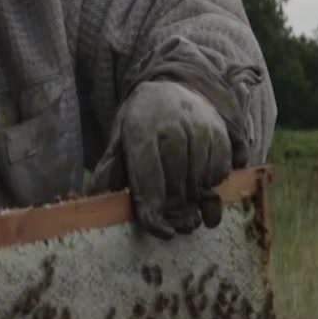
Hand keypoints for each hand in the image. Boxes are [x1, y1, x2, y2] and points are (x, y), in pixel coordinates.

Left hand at [90, 80, 231, 238]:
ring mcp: (200, 129)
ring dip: (195, 197)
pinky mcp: (220, 132)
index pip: (148, 181)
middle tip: (178, 221)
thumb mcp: (120, 139)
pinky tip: (199, 177)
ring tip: (187, 198)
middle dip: (177, 209)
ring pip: (201, 181)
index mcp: (141, 132)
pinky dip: (211, 182)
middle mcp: (173, 128)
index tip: (164, 232)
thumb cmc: (142, 121)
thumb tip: (96, 199)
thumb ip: (110, 169)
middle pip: (178, 186)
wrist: (171, 86)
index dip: (155, 213)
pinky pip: (220, 170)